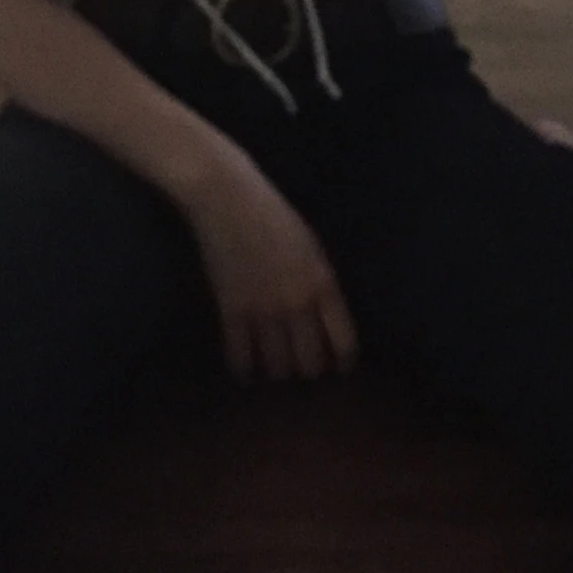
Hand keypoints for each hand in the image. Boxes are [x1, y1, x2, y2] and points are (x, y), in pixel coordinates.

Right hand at [182, 140, 359, 381]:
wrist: (229, 198)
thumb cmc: (274, 215)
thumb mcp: (312, 246)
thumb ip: (321, 282)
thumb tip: (328, 317)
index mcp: (323, 283)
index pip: (343, 341)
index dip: (344, 362)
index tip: (340, 369)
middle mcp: (297, 302)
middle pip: (310, 363)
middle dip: (310, 370)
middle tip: (304, 368)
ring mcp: (263, 309)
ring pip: (277, 366)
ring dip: (278, 371)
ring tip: (276, 368)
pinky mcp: (231, 310)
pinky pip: (240, 357)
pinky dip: (244, 370)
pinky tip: (246, 373)